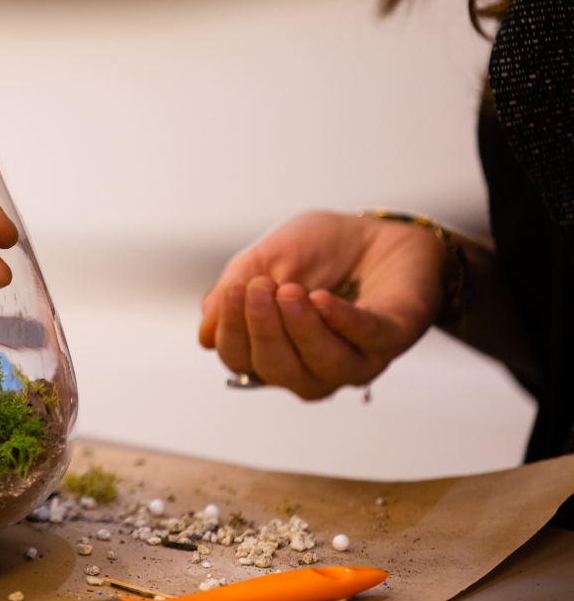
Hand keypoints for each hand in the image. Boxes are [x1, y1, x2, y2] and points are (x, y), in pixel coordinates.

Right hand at [198, 211, 447, 399]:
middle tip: (258, 289)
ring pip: (324, 365)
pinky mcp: (394, 336)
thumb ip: (234, 290)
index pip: (241, 359)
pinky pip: (368, 339)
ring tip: (288, 292)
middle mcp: (312, 365)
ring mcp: (355, 357)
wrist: (379, 231)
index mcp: (275, 350)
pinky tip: (322, 300)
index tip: (235, 291)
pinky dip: (342, 322)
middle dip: (263, 330)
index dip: (232, 331)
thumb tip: (207, 332)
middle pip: (278, 370)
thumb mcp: (266, 258)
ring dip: (301, 330)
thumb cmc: (322, 250)